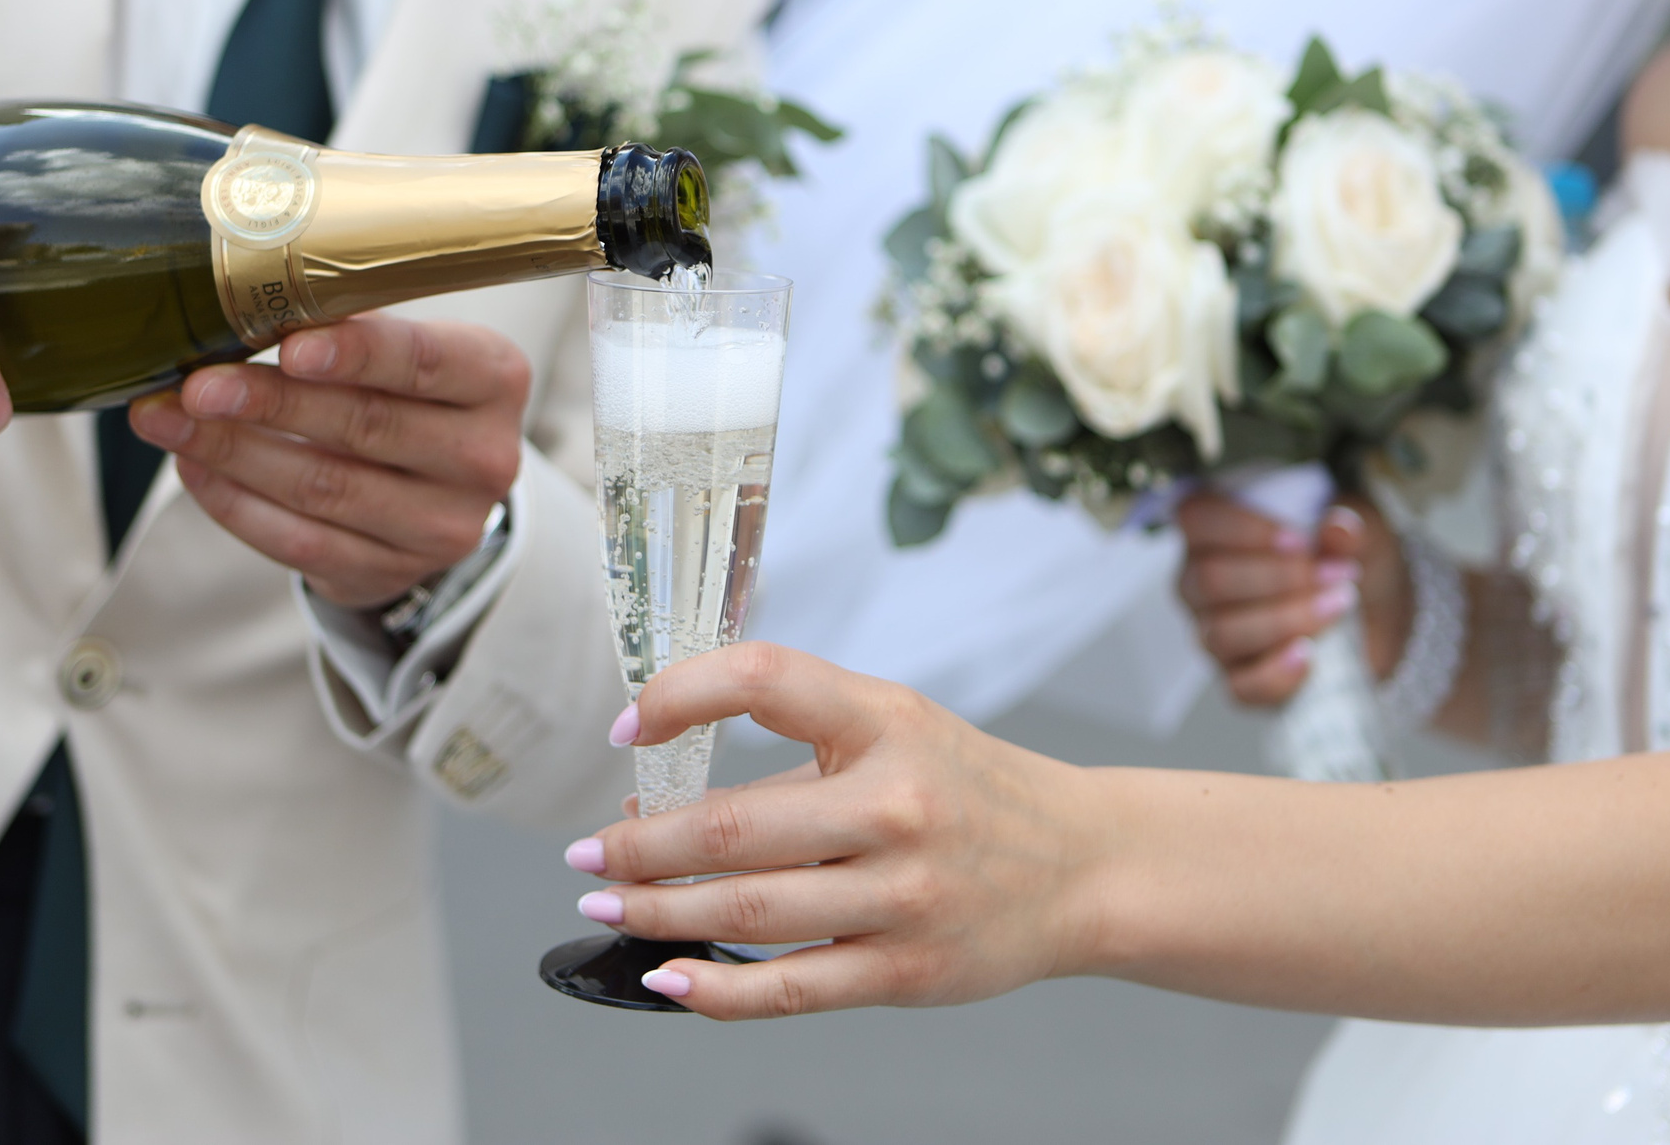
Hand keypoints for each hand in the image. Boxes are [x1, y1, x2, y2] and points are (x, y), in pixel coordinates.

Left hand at [128, 315, 529, 607]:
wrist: (435, 489)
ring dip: (234, 452)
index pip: (425, 362)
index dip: (356, 354)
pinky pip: (301, 544)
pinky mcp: (391, 572)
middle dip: (271, 404)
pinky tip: (194, 466)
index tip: (288, 345)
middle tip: (198, 385)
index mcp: (495, 379)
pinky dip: (237, 504)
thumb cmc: (409, 392)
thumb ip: (352, 324)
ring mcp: (443, 526)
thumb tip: (241, 299)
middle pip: (367, 427)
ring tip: (168, 419)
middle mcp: (485, 457)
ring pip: (325, 489)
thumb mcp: (412, 346)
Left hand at [566, 643, 1099, 1018]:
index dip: (679, 696)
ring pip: (748, 909)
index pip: (764, 681)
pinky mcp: (905, 970)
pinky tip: (668, 977)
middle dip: (638, 845)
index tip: (627, 728)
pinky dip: (717, 989)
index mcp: (887, 722)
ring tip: (606, 903)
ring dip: (656, 911)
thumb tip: (652, 801)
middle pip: (732, 824)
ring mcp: (902, 895)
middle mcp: (896, 805)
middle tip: (584, 853)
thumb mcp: (896, 729)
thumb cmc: (968, 790)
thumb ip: (791, 751)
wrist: (1085, 867)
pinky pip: (790, 986)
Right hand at [1176, 493, 1406, 706]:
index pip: (1198, 518)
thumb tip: (1339, 530)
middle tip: (1335, 574)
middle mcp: (1200, 584)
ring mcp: (1214, 635)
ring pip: (1223, 633)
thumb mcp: (1348, 535)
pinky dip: (1276, 673)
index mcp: (1213, 533)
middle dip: (1278, 577)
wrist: (1371, 616)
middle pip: (1211, 580)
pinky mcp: (1239, 680)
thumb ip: (1341, 530)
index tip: (1301, 541)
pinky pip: (1242, 687)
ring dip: (1285, 619)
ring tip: (1336, 606)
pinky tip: (1307, 655)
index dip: (1244, 529)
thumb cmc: (1340, 560)